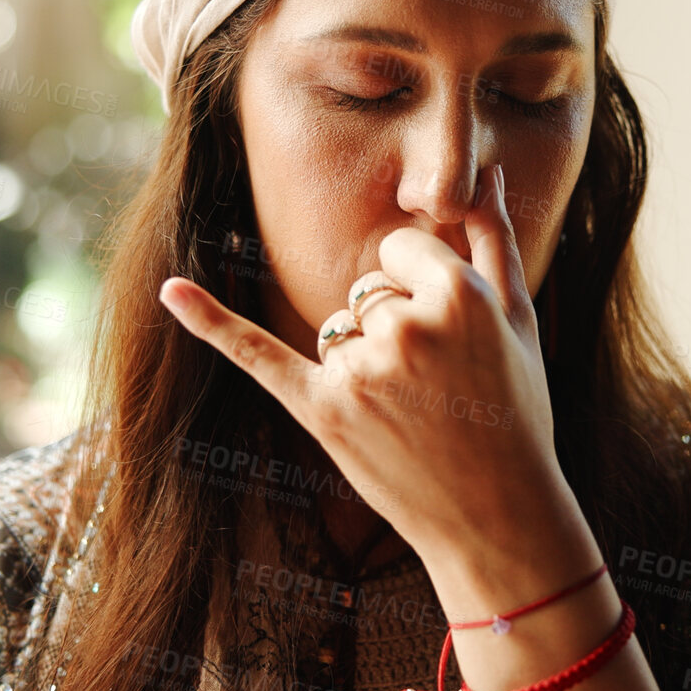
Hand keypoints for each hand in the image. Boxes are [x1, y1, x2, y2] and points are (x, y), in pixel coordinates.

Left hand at [157, 163, 584, 567]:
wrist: (498, 517)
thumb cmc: (517, 413)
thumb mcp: (519, 321)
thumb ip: (494, 238)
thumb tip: (483, 172)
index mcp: (458, 296)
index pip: (401, 248)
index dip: (419, 281)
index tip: (447, 329)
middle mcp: (404, 328)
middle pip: (368, 289)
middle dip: (392, 324)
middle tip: (438, 386)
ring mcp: (359, 372)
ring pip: (337, 330)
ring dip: (363, 361)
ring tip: (410, 412)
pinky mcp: (322, 411)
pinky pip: (260, 353)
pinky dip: (212, 321)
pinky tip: (172, 291)